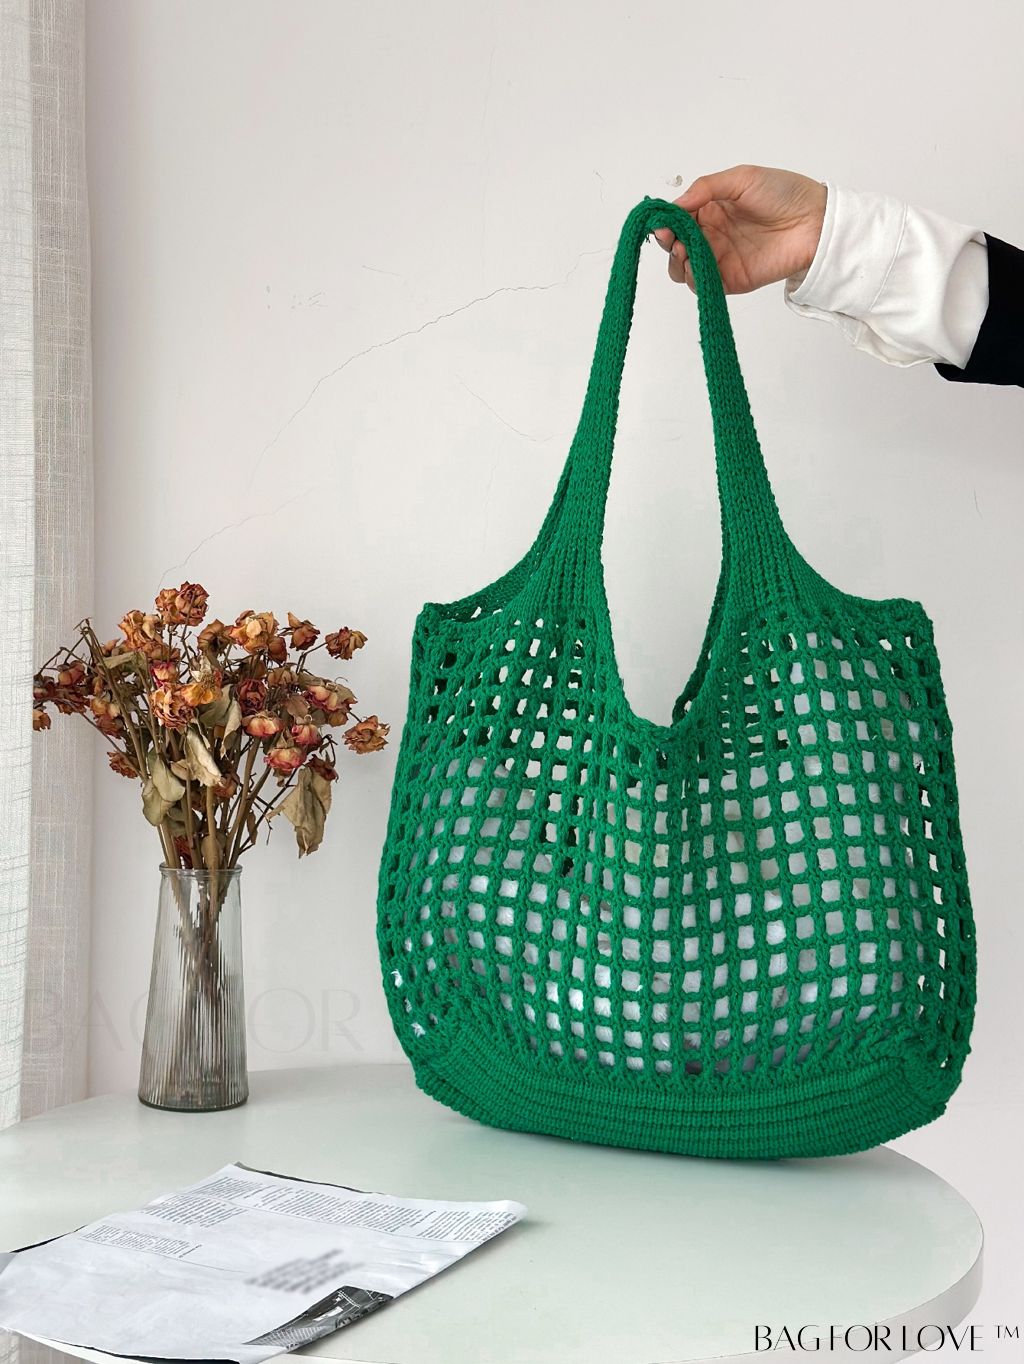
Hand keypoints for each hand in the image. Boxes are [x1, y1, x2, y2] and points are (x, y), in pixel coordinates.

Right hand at [652, 164, 827, 294]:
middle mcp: (711, 235)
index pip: (677, 219)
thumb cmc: (783, 193)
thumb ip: (705, 188)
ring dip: (676, 262)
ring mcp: (719, 259)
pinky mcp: (730, 280)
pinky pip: (702, 284)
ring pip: (683, 268)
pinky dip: (691, 278)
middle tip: (670, 238)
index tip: (661, 222)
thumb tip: (675, 205)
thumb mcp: (741, 178)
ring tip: (683, 251)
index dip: (665, 221)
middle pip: (674, 246)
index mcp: (711, 209)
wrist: (814, 221)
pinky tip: (693, 265)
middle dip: (666, 243)